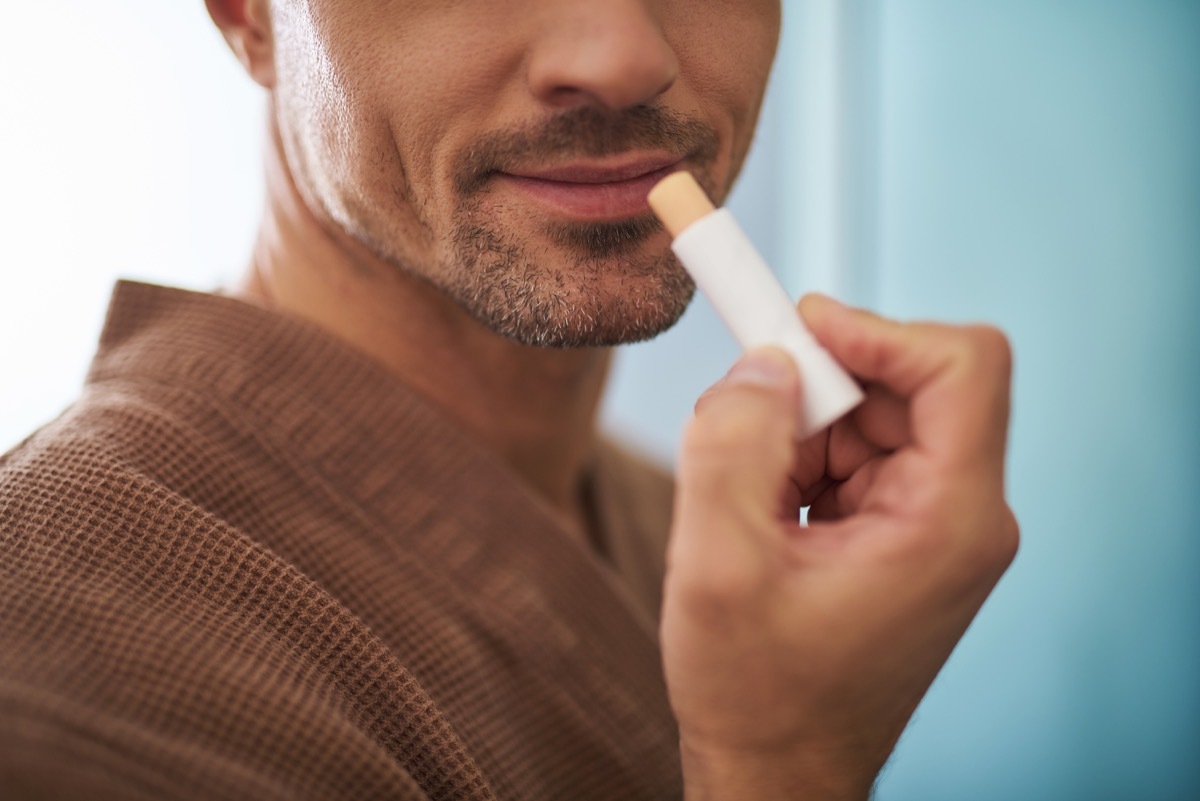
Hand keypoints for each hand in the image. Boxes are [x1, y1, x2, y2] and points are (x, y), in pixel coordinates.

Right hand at [661, 295, 1018, 799]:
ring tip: (743, 507)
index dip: (879, 329)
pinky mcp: (899, 536)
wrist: (774, 773)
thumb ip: (731, 444)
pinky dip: (794, 467)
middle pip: (902, 385)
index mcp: (948, 521)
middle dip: (813, 392)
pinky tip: (759, 522)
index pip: (964, 365)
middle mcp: (959, 516)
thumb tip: (761, 363)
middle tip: (739, 429)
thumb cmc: (757, 692)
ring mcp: (931, 527)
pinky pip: (852, 459)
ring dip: (793, 435)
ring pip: (867, 418)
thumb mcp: (717, 565)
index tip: (794, 333)